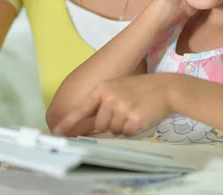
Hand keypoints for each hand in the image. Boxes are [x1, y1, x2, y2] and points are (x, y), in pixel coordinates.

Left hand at [53, 74, 173, 136]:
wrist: (166, 88)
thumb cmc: (141, 89)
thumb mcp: (118, 88)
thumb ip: (103, 103)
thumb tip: (92, 125)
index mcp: (103, 88)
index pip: (82, 108)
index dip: (68, 122)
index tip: (56, 131)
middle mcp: (109, 97)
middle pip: (99, 125)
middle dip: (110, 123)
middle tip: (125, 111)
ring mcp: (121, 108)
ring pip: (113, 131)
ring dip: (122, 127)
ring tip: (134, 112)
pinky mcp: (133, 119)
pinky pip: (126, 134)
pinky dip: (132, 130)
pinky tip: (141, 117)